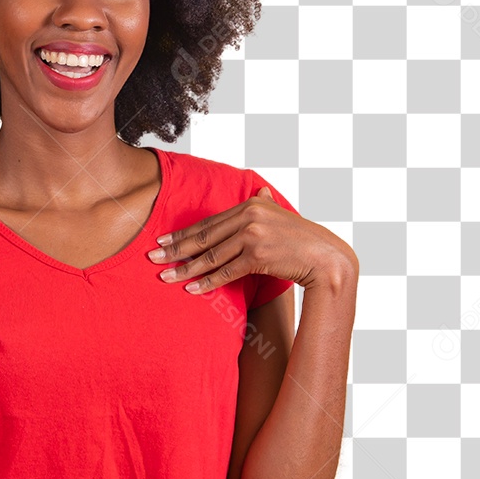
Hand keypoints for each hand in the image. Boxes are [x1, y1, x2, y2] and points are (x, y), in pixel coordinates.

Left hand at [146, 186, 354, 293]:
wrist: (327, 258)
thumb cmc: (303, 239)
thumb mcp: (283, 216)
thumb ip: (266, 204)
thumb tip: (260, 191)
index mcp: (251, 204)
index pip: (209, 222)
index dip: (183, 233)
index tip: (162, 241)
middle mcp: (249, 216)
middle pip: (204, 236)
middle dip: (175, 249)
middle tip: (152, 258)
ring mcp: (253, 235)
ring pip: (211, 255)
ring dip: (186, 268)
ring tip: (165, 277)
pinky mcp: (258, 255)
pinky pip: (226, 271)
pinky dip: (207, 281)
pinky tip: (190, 288)